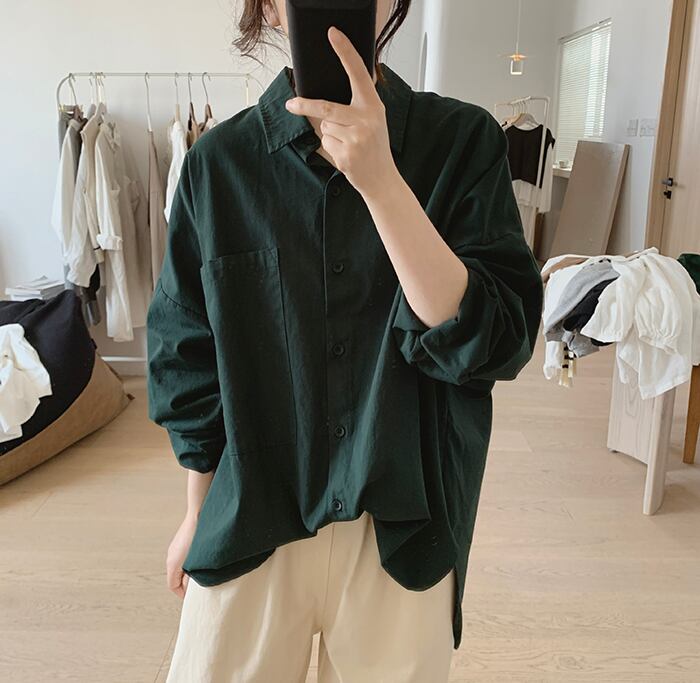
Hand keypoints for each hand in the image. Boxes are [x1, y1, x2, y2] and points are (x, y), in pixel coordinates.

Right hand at [166, 513, 197, 597]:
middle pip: (176, 576)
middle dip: (187, 582)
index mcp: (172, 564)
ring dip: (190, 570)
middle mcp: (171, 555)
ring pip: (180, 565)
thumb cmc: (201, 538)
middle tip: (201, 584)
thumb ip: (193, 577)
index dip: (183, 594)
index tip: (194, 596)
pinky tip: (203, 557)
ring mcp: (176, 546)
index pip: (173, 586)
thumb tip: (192, 586)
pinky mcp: (182, 539)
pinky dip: (191, 560)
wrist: (200, 512)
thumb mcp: (197, 563)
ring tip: (204, 570)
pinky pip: (184, 555)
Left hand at [285, 25, 397, 196]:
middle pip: (326, 107)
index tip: (332, 34)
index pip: (357, 73)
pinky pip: (326, 143)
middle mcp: (367, 119)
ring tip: (347, 144)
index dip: (345, 52)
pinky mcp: (347, 155)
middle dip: (305, 106)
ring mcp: (357, 138)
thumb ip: (355, 106)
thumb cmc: (374, 148)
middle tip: (291, 104)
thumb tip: (320, 102)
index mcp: (373, 106)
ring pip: (325, 127)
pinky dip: (331, 149)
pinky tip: (346, 155)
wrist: (382, 180)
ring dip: (329, 134)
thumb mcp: (373, 121)